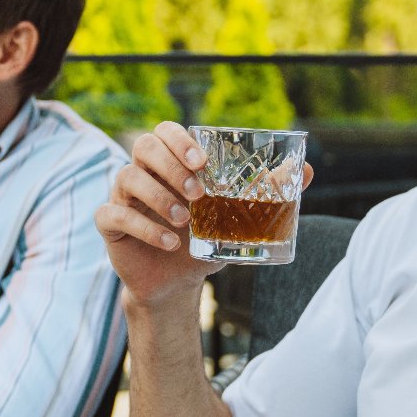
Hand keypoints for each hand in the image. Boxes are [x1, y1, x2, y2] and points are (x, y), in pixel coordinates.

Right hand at [95, 122, 313, 307]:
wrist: (176, 285)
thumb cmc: (203, 242)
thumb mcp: (235, 218)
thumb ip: (264, 192)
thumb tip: (306, 172)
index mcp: (170, 163)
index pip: (166, 132)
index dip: (181, 140)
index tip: (203, 162)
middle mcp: (143, 173)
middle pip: (144, 147)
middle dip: (172, 166)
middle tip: (198, 192)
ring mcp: (122, 196)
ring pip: (127, 177)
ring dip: (160, 197)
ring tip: (186, 221)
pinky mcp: (110, 224)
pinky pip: (114, 215)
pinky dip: (144, 227)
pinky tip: (169, 243)